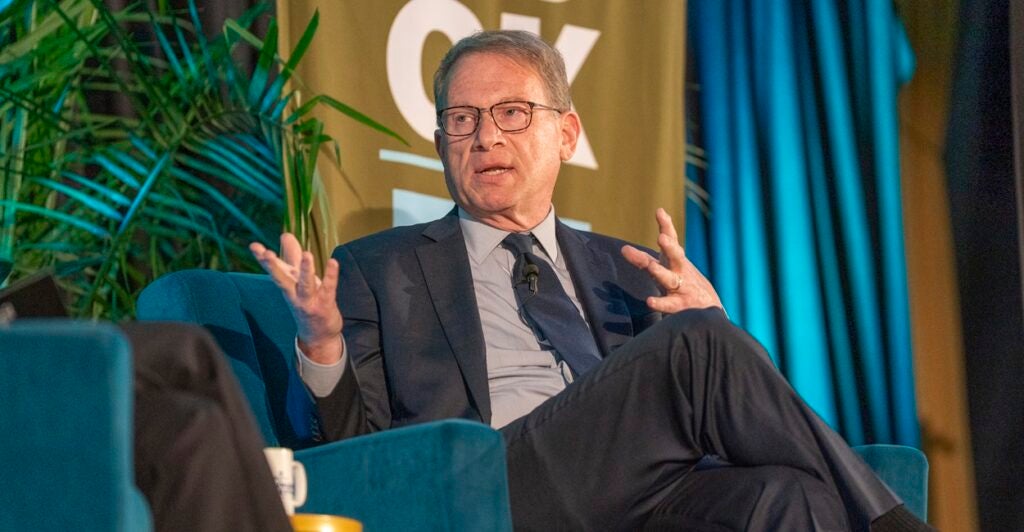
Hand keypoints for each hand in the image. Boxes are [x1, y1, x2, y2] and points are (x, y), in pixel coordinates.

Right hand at [250, 233, 343, 363]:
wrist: (318, 336)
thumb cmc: (306, 302)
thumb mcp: (297, 279)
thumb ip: (292, 256)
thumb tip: (285, 234)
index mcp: (287, 285)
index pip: (273, 270)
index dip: (263, 258)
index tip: (254, 246)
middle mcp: (294, 293)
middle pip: (282, 279)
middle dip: (274, 267)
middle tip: (266, 254)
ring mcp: (309, 301)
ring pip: (305, 285)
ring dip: (306, 270)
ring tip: (307, 254)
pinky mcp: (324, 304)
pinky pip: (328, 289)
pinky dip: (331, 276)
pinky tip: (333, 262)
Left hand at [621, 208, 722, 313]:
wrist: (710, 309)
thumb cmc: (683, 284)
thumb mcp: (666, 269)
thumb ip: (643, 259)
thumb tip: (623, 248)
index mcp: (675, 260)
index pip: (671, 240)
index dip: (666, 226)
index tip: (660, 212)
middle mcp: (679, 271)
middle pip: (676, 256)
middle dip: (669, 247)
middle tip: (662, 237)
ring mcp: (681, 288)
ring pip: (670, 280)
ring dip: (661, 273)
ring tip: (651, 267)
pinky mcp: (681, 306)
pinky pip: (670, 305)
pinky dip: (660, 303)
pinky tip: (649, 301)